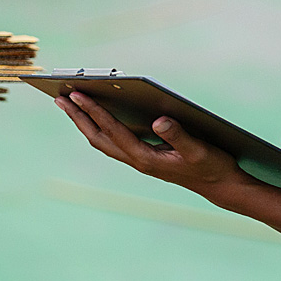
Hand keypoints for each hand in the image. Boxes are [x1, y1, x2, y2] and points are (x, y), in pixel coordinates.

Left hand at [55, 92, 249, 193]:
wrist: (220, 186)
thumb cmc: (211, 167)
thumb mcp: (199, 149)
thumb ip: (179, 135)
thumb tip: (159, 120)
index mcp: (146, 158)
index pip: (113, 131)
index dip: (95, 112)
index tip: (77, 95)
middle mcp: (138, 161)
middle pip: (99, 138)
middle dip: (79, 118)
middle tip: (60, 98)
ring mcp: (139, 161)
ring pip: (103, 141)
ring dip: (86, 123)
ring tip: (71, 104)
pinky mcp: (144, 158)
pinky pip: (114, 142)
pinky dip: (101, 127)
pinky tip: (98, 116)